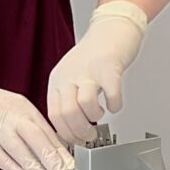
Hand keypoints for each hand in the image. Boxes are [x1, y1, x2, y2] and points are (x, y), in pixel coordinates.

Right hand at [0, 60, 73, 169]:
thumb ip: (24, 121)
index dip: (60, 149)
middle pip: (37, 138)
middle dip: (53, 159)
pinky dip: (15, 169)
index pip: (46, 129)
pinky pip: (1, 157)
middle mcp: (10, 114)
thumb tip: (44, 142)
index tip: (70, 163)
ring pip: (21, 150)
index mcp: (21, 105)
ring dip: (36, 168)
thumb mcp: (6, 105)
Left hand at [45, 1, 149, 145]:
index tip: (77, 141)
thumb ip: (69, 99)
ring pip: (84, 105)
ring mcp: (88, 70)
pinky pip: (110, 93)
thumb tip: (71, 129)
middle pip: (67, 114)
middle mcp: (69, 75)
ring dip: (94, 118)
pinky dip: (114, 105)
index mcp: (58, 80)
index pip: (54, 115)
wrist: (112, 28)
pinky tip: (115, 105)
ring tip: (101, 116)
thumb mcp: (72, 76)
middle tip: (91, 135)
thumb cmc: (95, 55)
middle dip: (80, 132)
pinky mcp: (108, 66)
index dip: (67, 133)